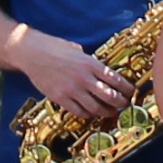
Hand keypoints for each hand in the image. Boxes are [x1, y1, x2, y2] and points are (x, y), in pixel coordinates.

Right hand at [20, 36, 135, 122]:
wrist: (31, 53)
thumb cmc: (53, 47)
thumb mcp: (77, 49)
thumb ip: (90, 61)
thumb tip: (102, 71)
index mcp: (90, 63)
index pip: (116, 79)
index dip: (127, 88)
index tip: (131, 92)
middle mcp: (83, 78)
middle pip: (110, 96)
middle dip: (121, 103)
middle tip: (124, 105)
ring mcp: (72, 89)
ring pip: (96, 108)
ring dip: (106, 112)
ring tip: (111, 111)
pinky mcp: (60, 98)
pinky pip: (79, 112)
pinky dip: (88, 114)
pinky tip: (91, 112)